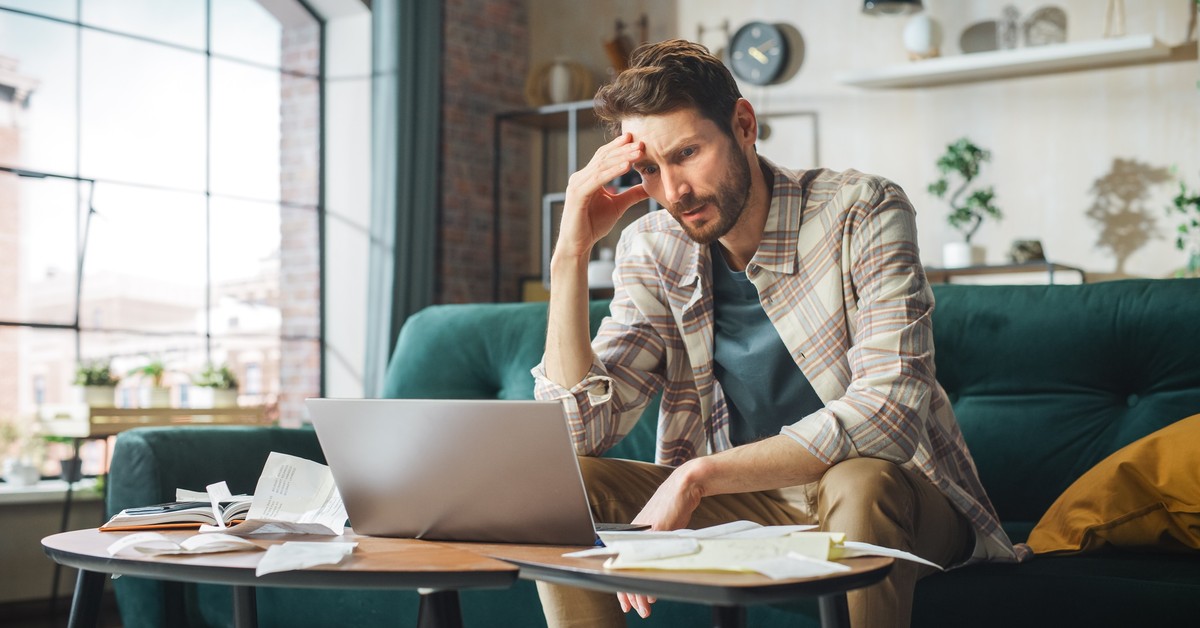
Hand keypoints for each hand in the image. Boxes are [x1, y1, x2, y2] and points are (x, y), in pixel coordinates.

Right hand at [555, 133, 650, 260]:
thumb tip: (648, 187)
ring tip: (638, 152)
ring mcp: (577, 185)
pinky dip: (613, 172)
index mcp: (587, 177)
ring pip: (602, 166)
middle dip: (623, 149)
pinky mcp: (578, 195)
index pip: (604, 157)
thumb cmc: (593, 226)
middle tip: (641, 142)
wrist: (578, 244)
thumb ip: (631, 195)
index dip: (619, 147)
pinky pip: (598, 180)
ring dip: (622, 157)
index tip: (636, 138)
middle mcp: (580, 177)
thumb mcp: (618, 206)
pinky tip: (627, 166)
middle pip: (603, 157)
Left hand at [614, 462, 703, 617]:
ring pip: (635, 570)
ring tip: (645, 607)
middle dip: (631, 595)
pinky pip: (649, 560)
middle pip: (626, 571)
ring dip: (640, 592)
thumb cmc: (673, 507)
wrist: (683, 486)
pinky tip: (650, 591)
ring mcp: (645, 534)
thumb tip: (650, 565)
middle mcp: (635, 536)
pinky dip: (648, 578)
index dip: (623, 586)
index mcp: (633, 535)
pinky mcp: (657, 531)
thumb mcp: (660, 528)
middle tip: (637, 611)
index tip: (626, 602)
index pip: (623, 566)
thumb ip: (654, 544)